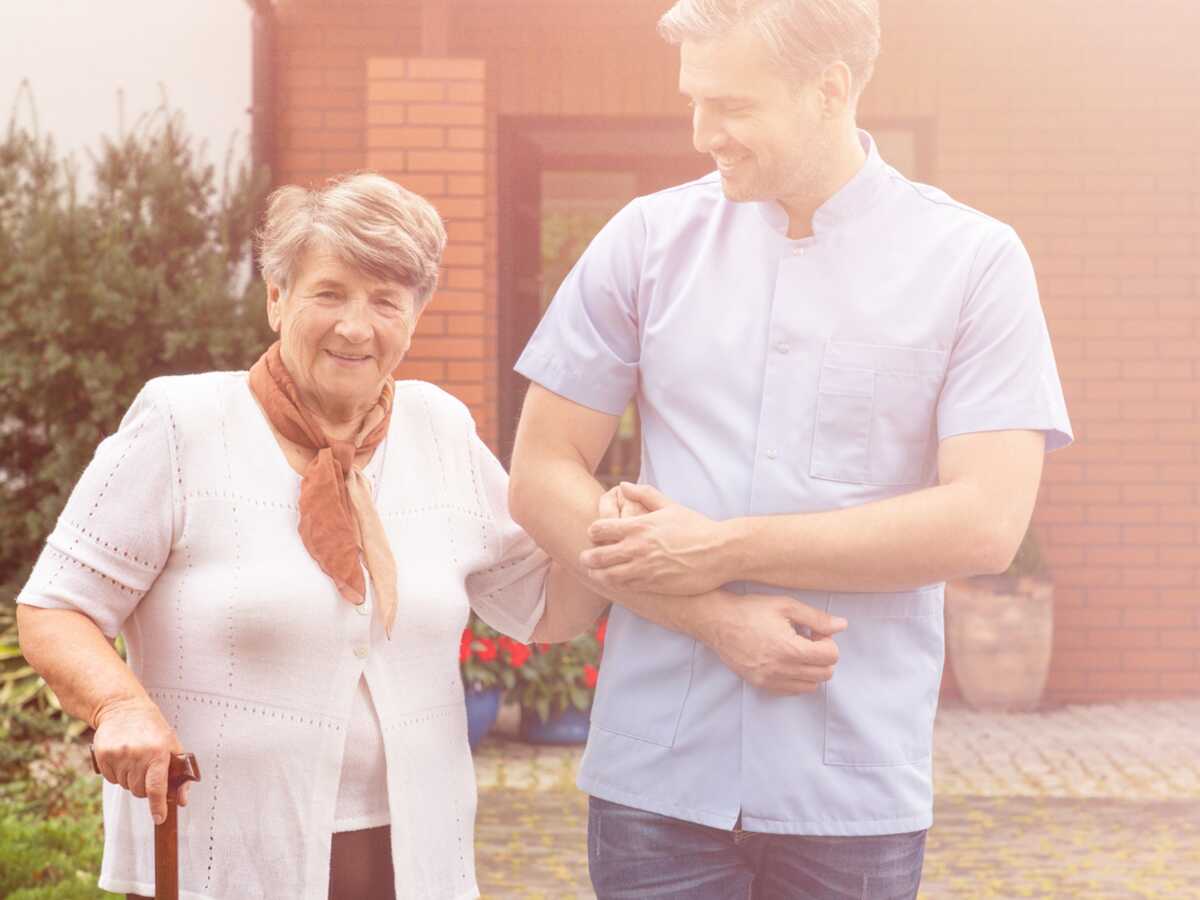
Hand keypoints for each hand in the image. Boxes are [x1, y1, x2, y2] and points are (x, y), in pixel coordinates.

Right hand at [91, 697, 186, 823]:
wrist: (122, 707)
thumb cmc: (151, 727)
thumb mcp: (172, 745)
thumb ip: (178, 774)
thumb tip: (182, 801)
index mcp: (158, 752)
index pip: (157, 787)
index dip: (158, 805)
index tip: (160, 818)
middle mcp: (137, 755)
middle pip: (139, 790)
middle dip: (145, 787)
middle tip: (147, 770)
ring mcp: (118, 756)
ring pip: (125, 786)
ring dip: (131, 779)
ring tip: (135, 758)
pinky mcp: (103, 757)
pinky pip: (112, 779)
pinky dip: (118, 774)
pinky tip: (122, 757)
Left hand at [582, 483, 730, 594]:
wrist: (719, 553)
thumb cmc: (696, 527)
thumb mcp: (670, 506)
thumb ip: (644, 494)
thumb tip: (622, 485)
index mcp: (639, 526)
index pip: (600, 529)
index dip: (593, 531)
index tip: (594, 534)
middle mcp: (637, 548)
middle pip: (598, 555)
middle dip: (588, 556)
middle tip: (584, 558)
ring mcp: (644, 569)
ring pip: (608, 575)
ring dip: (598, 574)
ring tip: (595, 573)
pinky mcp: (653, 585)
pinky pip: (625, 587)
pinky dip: (616, 585)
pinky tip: (615, 582)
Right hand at [702, 592, 847, 693]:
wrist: (717, 622)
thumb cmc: (751, 610)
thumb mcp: (786, 606)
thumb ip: (817, 618)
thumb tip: (842, 625)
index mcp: (790, 649)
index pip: (831, 656)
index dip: (827, 640)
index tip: (813, 630)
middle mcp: (782, 670)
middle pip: (825, 673)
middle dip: (822, 655)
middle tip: (806, 638)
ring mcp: (770, 680)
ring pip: (811, 685)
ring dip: (811, 668)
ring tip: (795, 649)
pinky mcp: (761, 685)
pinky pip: (792, 690)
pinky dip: (796, 678)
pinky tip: (785, 659)